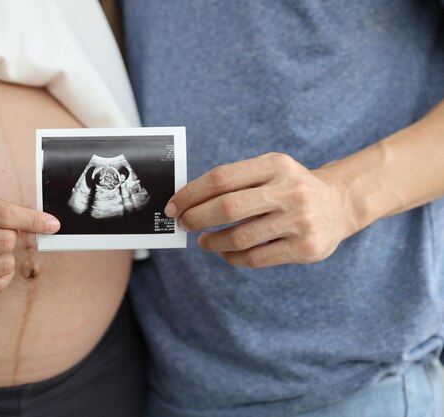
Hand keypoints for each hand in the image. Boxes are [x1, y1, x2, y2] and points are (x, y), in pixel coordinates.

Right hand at [0, 192, 59, 293]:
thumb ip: (2, 210)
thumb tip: (41, 221)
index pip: (4, 214)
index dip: (33, 220)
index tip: (52, 225)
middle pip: (6, 241)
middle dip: (13, 239)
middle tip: (3, 236)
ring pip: (3, 265)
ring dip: (8, 259)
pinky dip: (3, 277)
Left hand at [165, 152, 356, 267]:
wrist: (340, 204)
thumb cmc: (290, 187)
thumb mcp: (270, 171)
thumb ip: (235, 181)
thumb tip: (187, 201)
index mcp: (275, 165)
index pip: (222, 177)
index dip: (191, 193)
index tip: (173, 205)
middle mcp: (289, 190)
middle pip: (228, 207)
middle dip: (196, 218)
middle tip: (183, 224)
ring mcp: (299, 220)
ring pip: (240, 237)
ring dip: (212, 242)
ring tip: (203, 241)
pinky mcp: (305, 247)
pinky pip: (256, 258)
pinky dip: (233, 257)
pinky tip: (226, 253)